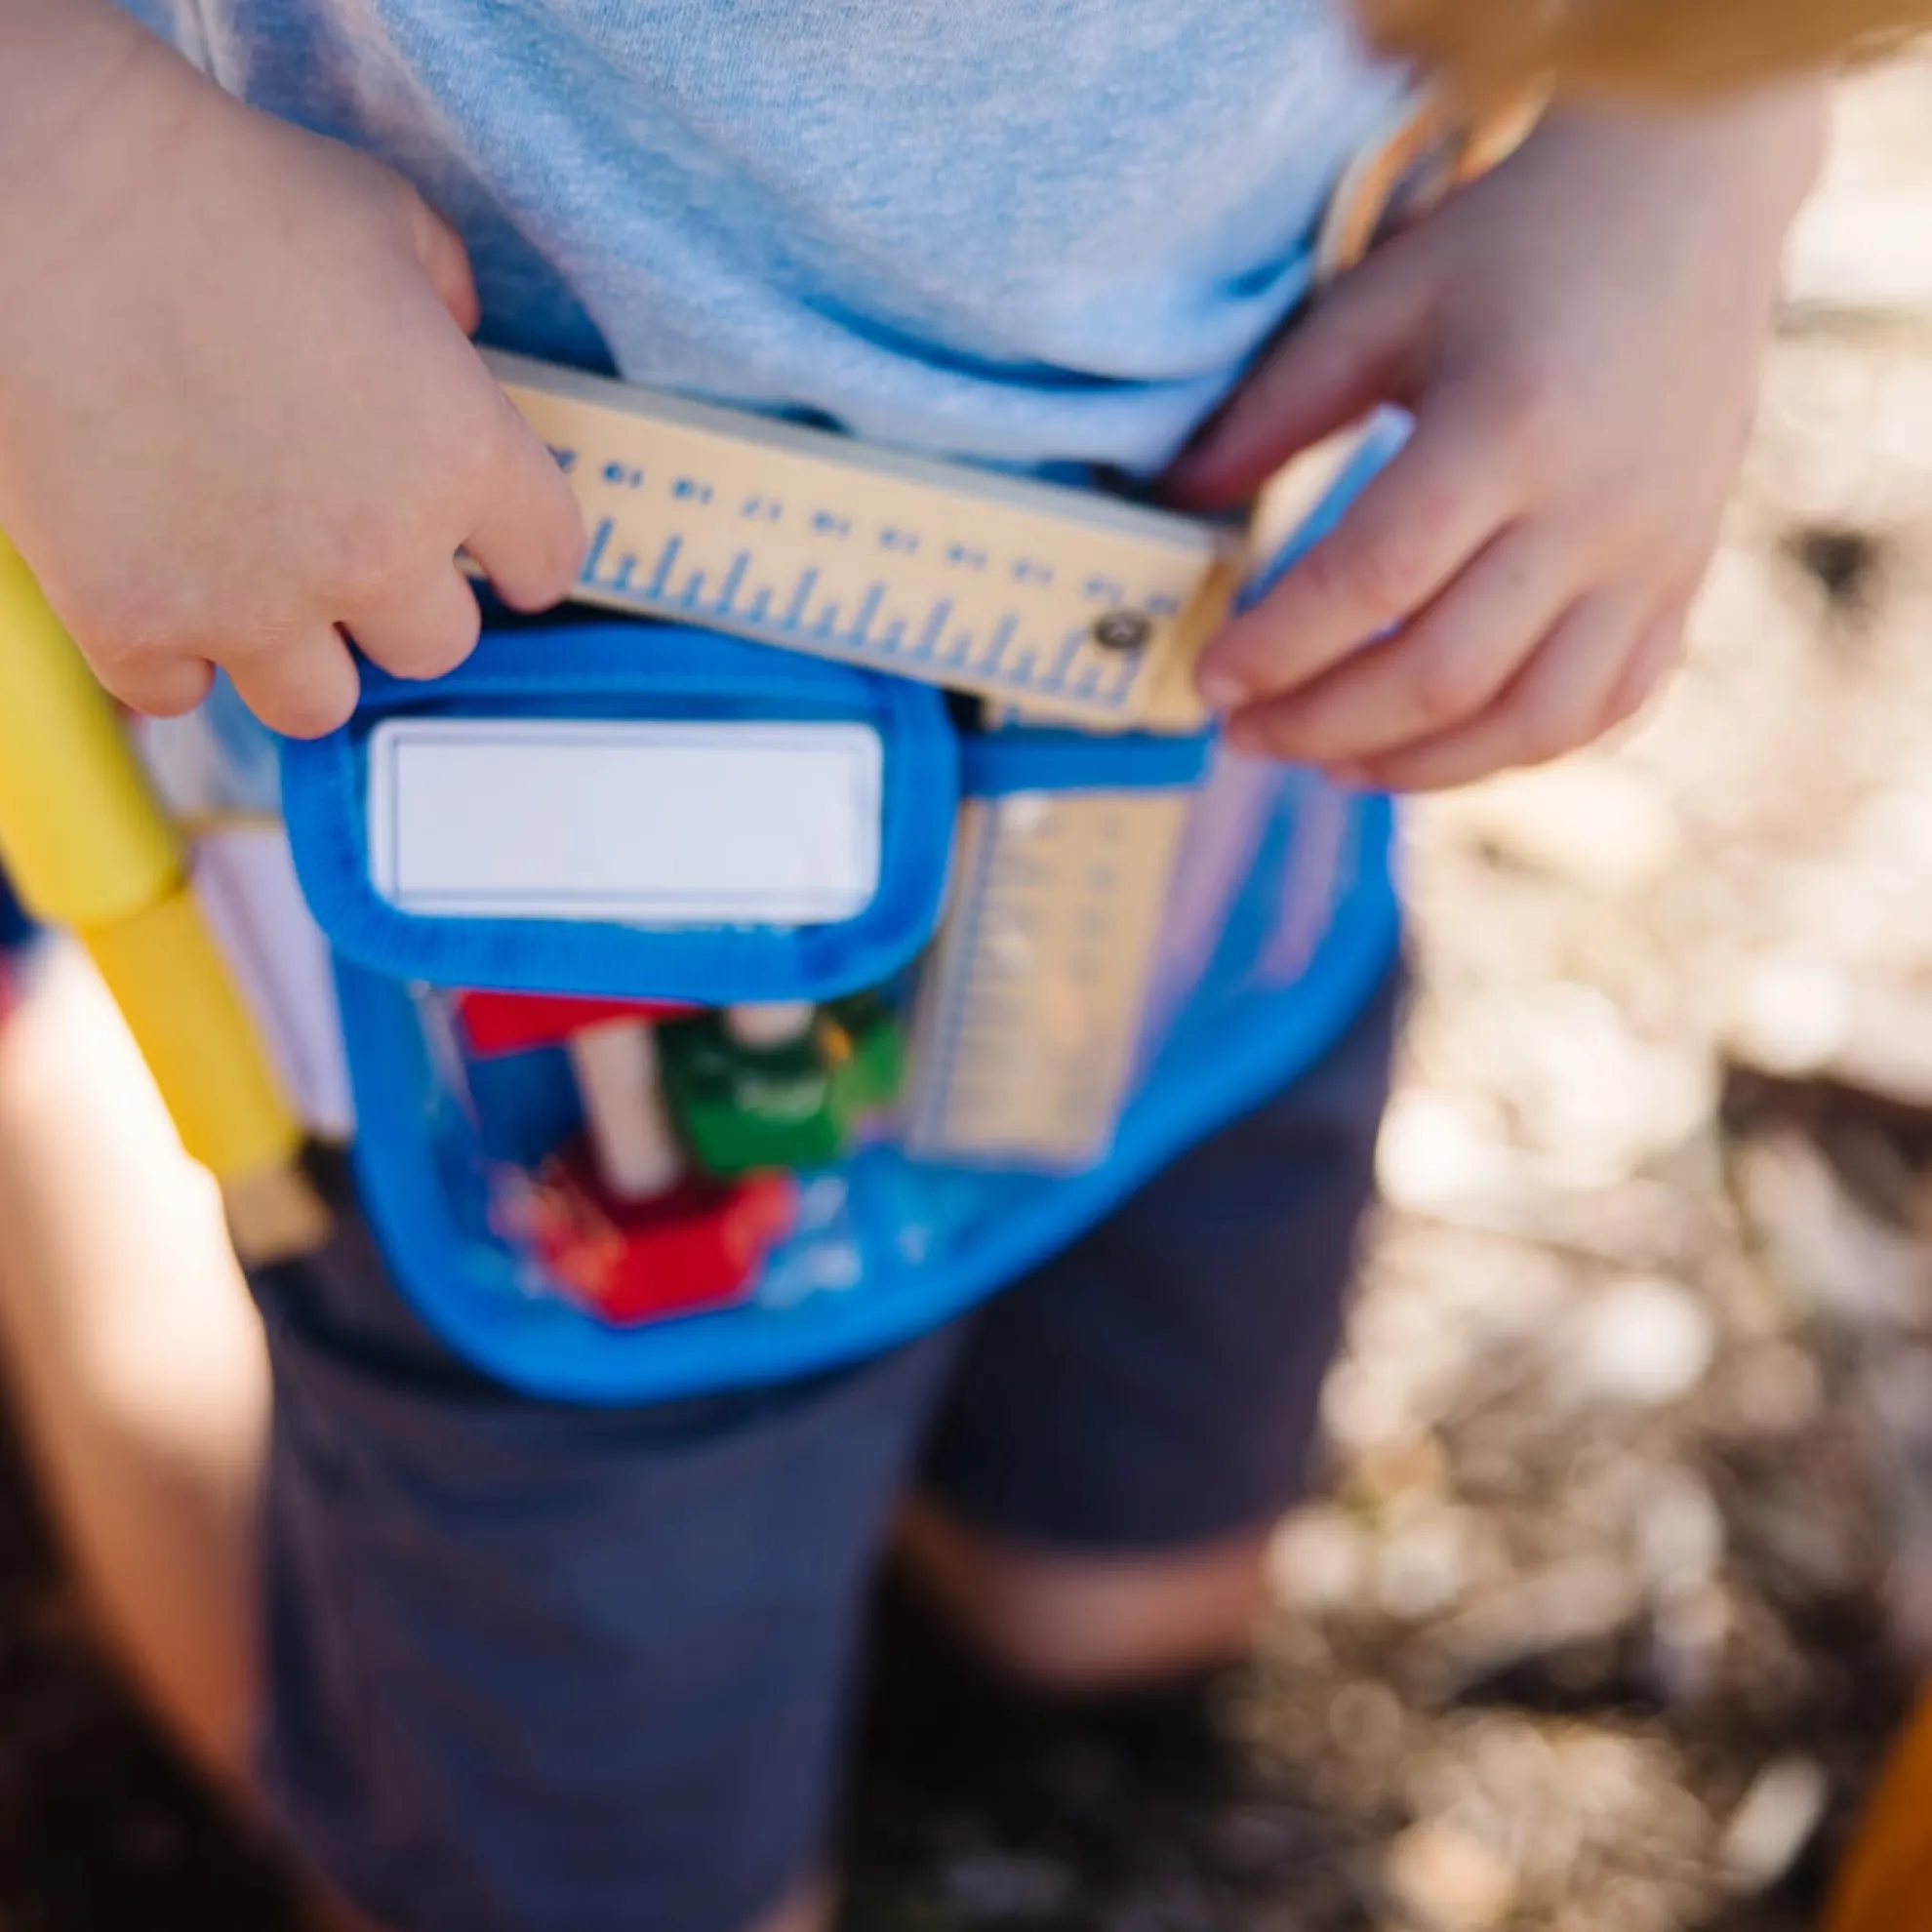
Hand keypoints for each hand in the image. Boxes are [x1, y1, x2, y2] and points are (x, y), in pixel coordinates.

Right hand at [0, 0, 583, 736]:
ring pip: (320, 701)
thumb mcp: (386, 219)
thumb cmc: (216, 186)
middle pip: (436, 647)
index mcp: (462, 458)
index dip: (518, 552)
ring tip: (258, 585)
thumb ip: (448, 298)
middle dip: (400, 603)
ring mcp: (254, 602)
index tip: (494, 550)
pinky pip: (177, 695)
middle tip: (350, 545)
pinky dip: (168, 656)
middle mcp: (376, 552)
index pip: (547, 563)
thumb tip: (455, 338)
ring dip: (299, 655)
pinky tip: (157, 589)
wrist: (40, 192)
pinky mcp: (134, 622)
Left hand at [1166, 87, 1826, 791]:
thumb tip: (1172, 504)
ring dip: (1417, 767)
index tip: (1209, 683)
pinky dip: (1513, 748)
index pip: (1372, 580)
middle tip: (1244, 736)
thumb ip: (1274, 410)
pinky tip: (1435, 745)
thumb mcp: (1381, 301)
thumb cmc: (1515, 241)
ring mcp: (1656, 556)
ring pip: (1530, 722)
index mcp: (1509, 427)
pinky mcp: (1685, 579)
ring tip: (1328, 761)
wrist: (1692, 193)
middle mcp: (1596, 509)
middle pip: (1443, 673)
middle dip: (1324, 723)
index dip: (1279, 647)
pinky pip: (1604, 710)